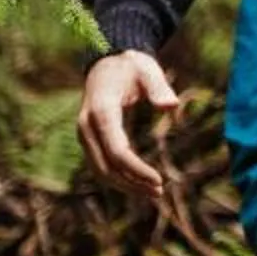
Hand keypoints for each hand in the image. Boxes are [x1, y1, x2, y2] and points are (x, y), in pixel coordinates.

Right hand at [77, 49, 179, 199]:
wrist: (107, 62)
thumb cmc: (131, 66)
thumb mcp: (147, 69)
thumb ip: (159, 86)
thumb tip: (172, 105)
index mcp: (101, 109)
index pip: (116, 149)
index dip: (136, 169)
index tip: (159, 180)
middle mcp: (86, 125)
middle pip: (106, 166)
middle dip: (132, 182)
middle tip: (159, 192)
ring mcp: (84, 134)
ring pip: (100, 170)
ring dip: (125, 185)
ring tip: (154, 193)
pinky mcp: (88, 140)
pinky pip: (100, 165)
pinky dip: (118, 178)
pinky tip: (139, 184)